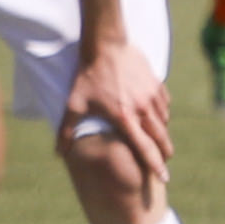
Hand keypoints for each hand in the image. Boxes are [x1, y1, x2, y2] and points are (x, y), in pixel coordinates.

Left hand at [61, 33, 173, 195]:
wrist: (106, 45)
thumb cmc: (87, 76)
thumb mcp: (73, 104)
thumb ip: (66, 131)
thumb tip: (59, 153)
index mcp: (125, 118)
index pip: (144, 148)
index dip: (155, 165)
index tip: (164, 177)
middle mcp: (143, 109)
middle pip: (161, 138)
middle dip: (165, 153)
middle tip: (165, 162)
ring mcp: (153, 96)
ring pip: (164, 121)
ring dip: (162, 132)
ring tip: (158, 140)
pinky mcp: (157, 84)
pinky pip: (165, 105)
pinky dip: (162, 114)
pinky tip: (155, 116)